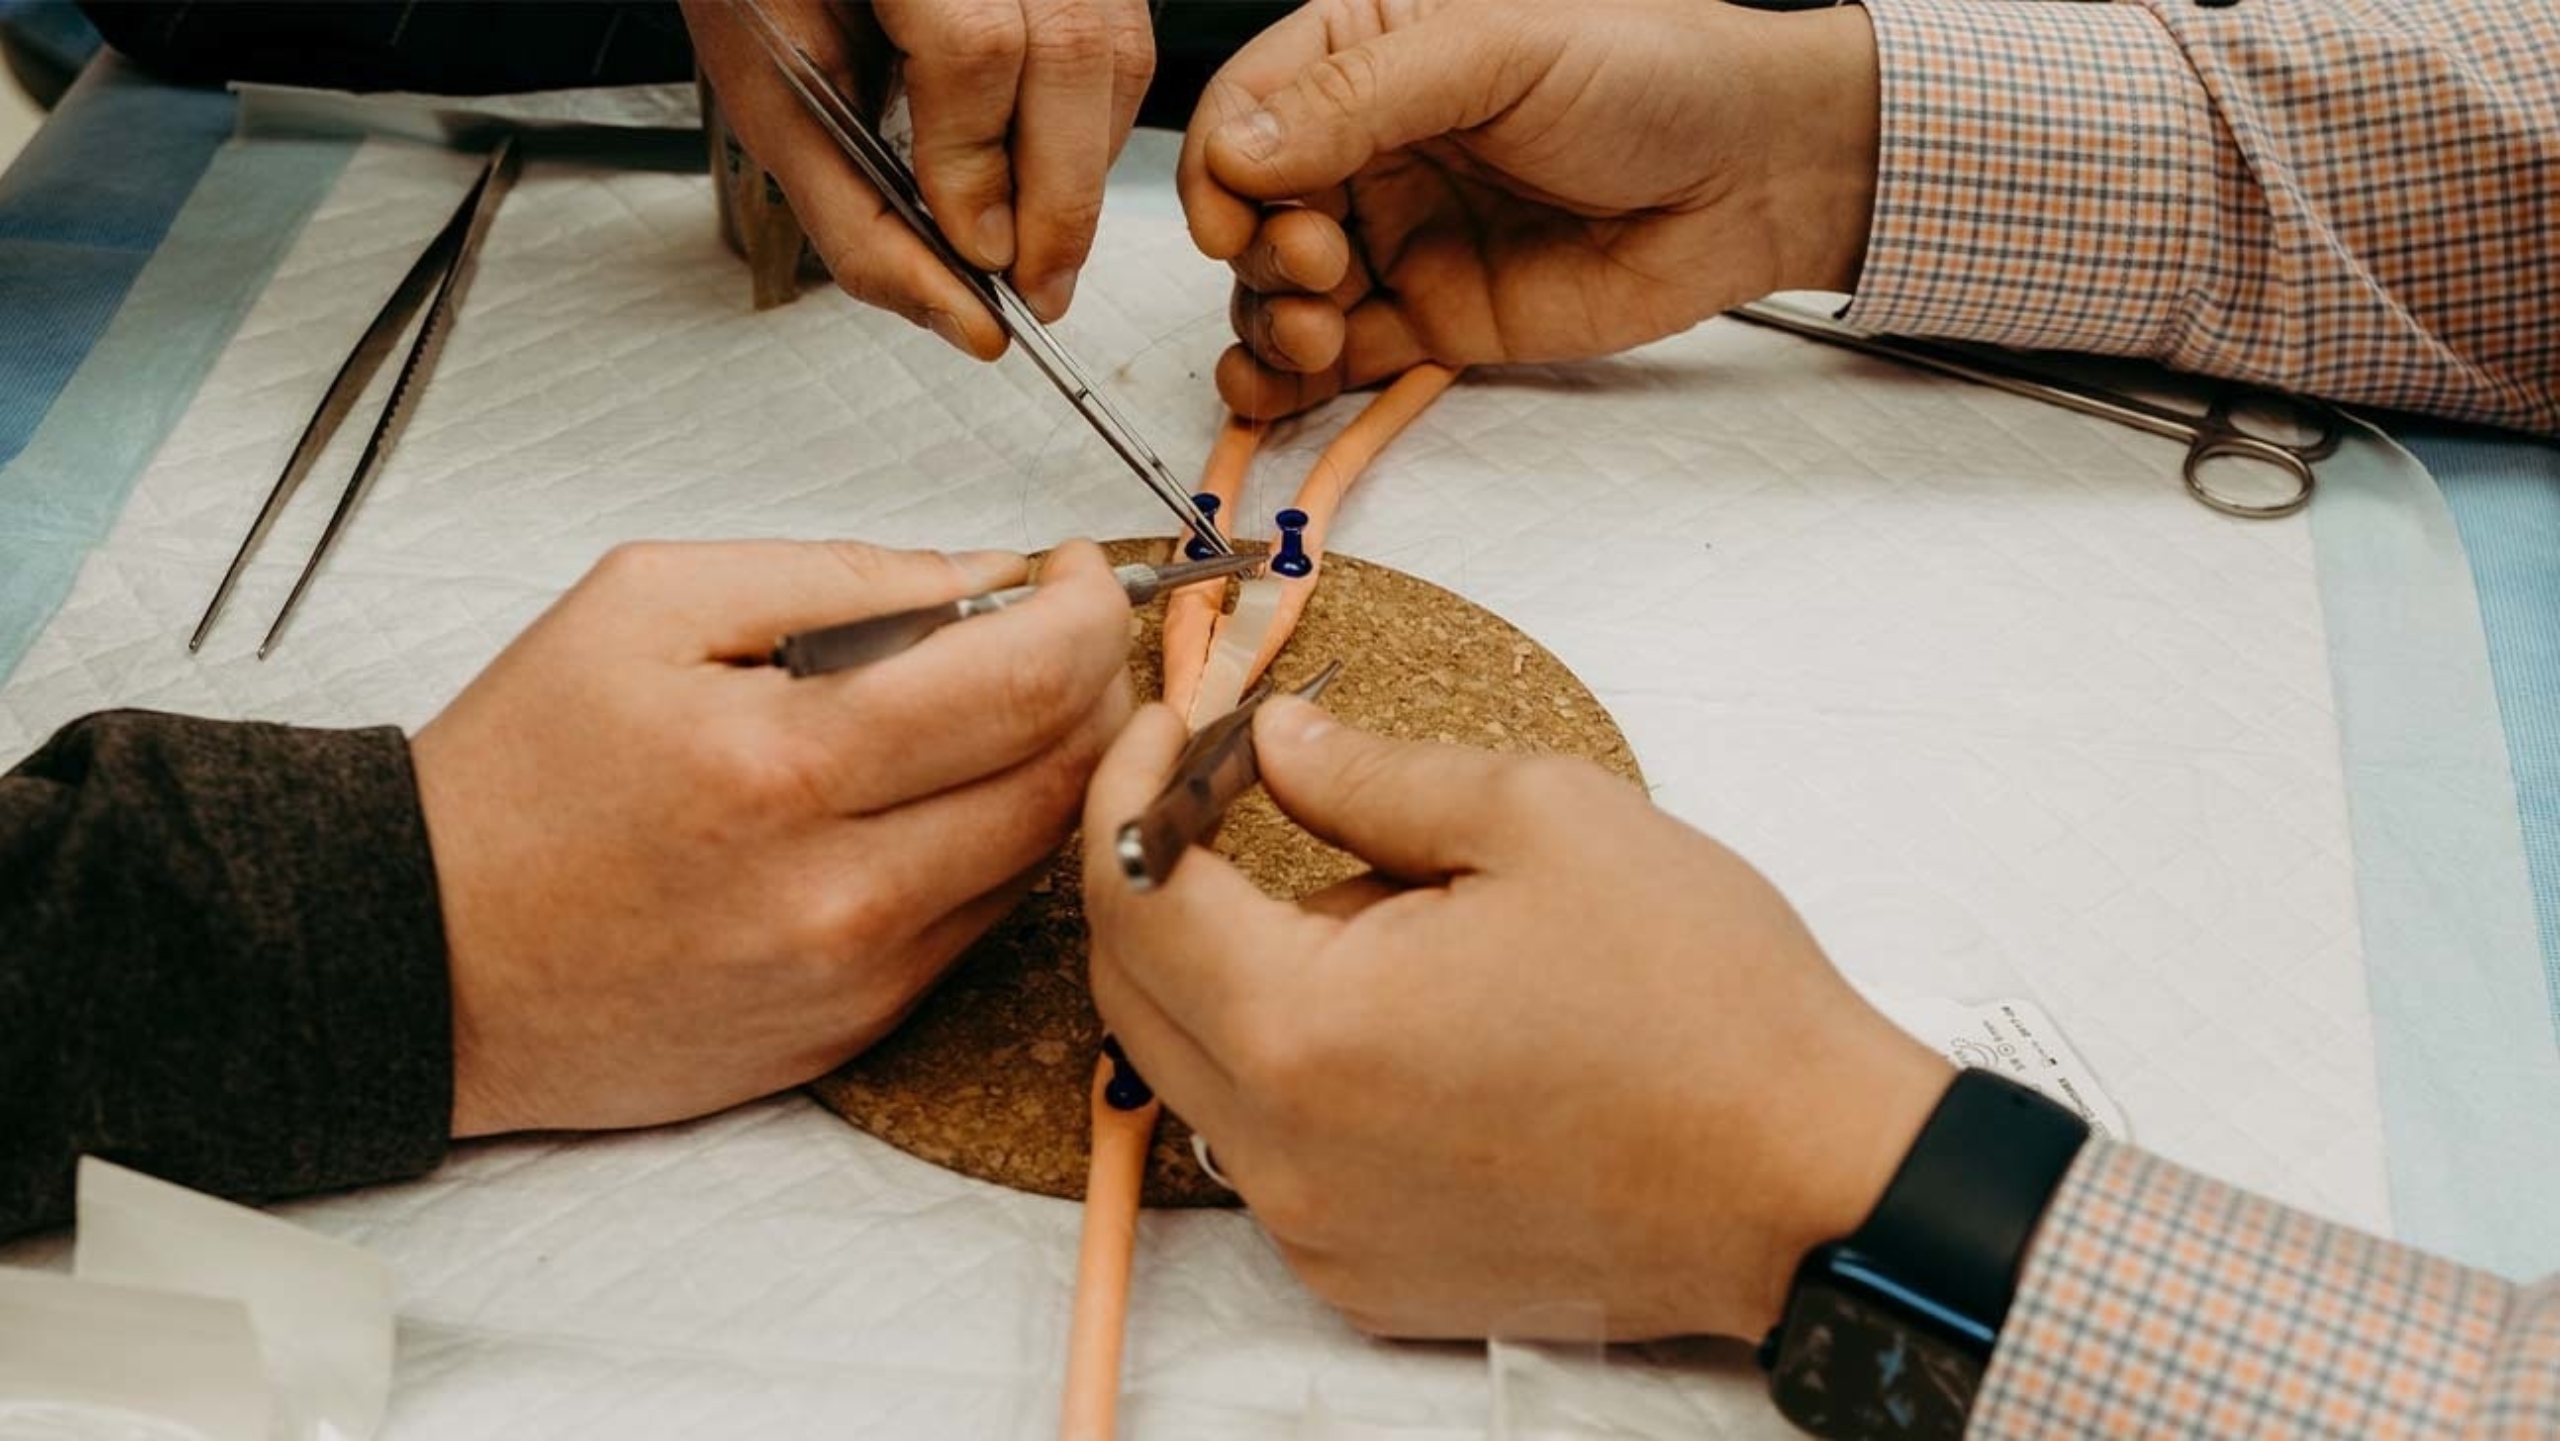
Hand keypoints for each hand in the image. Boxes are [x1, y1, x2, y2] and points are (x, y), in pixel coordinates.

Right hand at [416, 539, 1132, 1136]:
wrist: (421, 955)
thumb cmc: (521, 771)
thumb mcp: (648, 602)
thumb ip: (837, 576)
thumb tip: (986, 577)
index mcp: (784, 763)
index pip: (1028, 680)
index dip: (1090, 612)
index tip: (1081, 572)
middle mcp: (839, 890)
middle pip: (1065, 773)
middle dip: (1093, 681)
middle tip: (1060, 628)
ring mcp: (856, 975)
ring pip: (1041, 852)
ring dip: (1056, 761)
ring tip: (1002, 698)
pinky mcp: (855, 1029)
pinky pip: (981, 919)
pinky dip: (993, 839)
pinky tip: (940, 789)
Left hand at [683, 0, 1155, 353]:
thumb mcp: (776, 101)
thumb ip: (859, 217)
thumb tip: (964, 319)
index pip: (974, 46)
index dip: (981, 163)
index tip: (979, 257)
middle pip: (1073, 53)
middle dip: (1062, 198)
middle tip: (1033, 290)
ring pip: (1116, 56)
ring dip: (1084, 170)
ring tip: (1035, 240)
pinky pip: (1123, 46)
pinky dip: (1091, 128)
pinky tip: (1043, 170)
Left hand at [1082, 699, 1949, 1340]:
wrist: (1811, 1180)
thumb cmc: (1704, 1006)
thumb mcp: (1542, 820)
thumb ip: (1371, 777)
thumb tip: (1277, 743)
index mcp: (1309, 1028)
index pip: (1132, 891)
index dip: (1133, 788)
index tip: (1171, 730)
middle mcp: (1286, 1153)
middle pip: (1136, 988)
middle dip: (1164, 873)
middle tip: (1237, 792)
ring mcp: (1317, 1229)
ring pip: (1200, 1069)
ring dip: (1242, 970)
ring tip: (1396, 918)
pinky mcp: (1360, 1275)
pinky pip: (1270, 1148)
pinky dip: (1297, 1066)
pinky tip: (1414, 1020)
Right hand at [1178, 0, 1880, 417]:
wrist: (1752, 175)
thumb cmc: (1649, 76)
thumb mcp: (1498, 51)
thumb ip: (1361, 96)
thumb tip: (1239, 150)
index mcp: (1369, 53)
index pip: (1248, 106)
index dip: (1222, 167)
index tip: (1235, 217)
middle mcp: (1367, 146)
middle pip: (1251, 210)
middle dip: (1260, 251)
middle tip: (1319, 266)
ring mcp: (1391, 237)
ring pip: (1275, 290)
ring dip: (1266, 321)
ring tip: (1318, 331)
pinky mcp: (1425, 319)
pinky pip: (1325, 359)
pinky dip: (1279, 384)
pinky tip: (1266, 390)